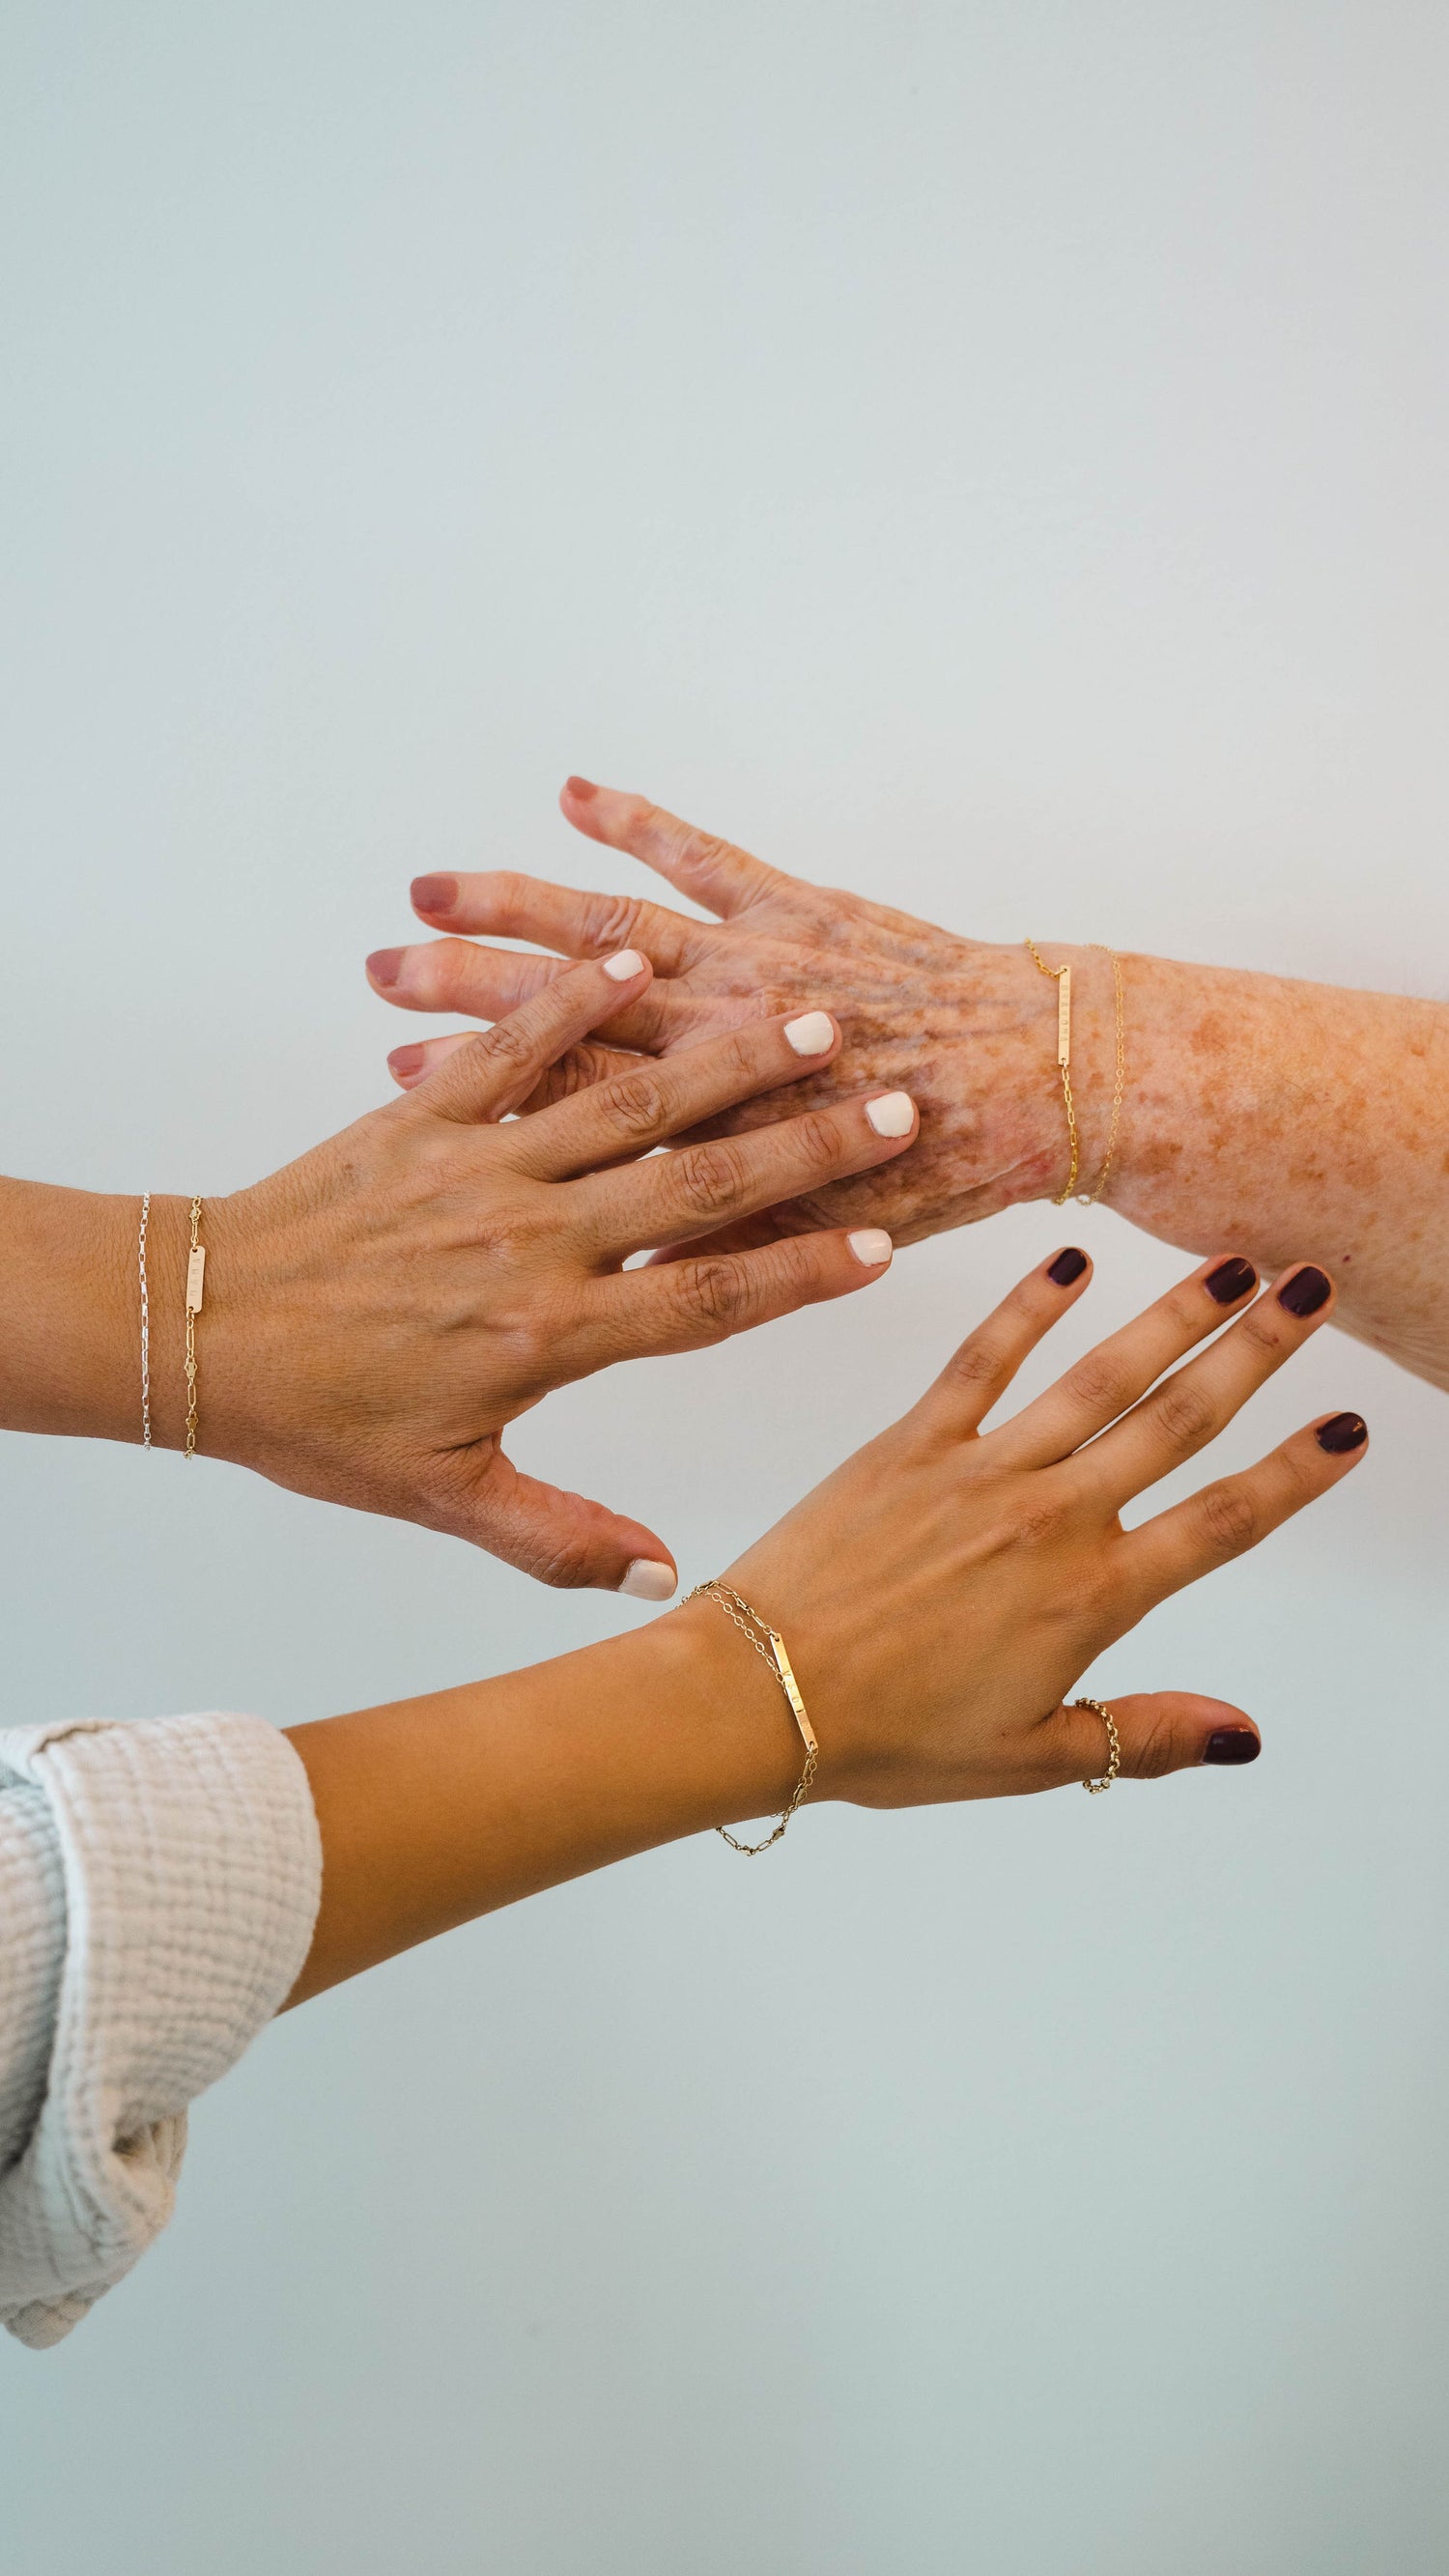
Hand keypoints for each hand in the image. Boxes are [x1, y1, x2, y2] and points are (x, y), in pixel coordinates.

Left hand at [199, 952, 917, 1588]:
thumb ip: (560, 1538)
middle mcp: (530, 1242)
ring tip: (811, 1020)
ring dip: (725, 1059)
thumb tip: (666, 1577)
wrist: (192, 1330)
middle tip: (899, 1104)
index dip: (800, 1275)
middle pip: (697, 1185)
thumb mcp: (443, 1496)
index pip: (705, 1302)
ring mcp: (478, 1168)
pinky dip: (575, 1001)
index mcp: (548, 1337)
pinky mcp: (422, 1117)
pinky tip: (641, 959)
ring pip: (626, 1103)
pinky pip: (513, 1050)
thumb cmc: (317, 1420)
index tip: (881, 1248)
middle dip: (808, 1146)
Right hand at [369, 779, 1083, 1252]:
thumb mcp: (829, 1244)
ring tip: (428, 891)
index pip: (568, 1112)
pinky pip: (704, 858)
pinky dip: (639, 822)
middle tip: (378, 972)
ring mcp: (754, 969)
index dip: (482, 1094)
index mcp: (717, 1136)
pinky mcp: (796, 910)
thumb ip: (721, 1267)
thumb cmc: (951, 1175)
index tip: (400, 1075)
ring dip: (518, 909)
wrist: (1068, 1084)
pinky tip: (570, 790)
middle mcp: (719, 1052)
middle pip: (567, 1018)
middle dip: (464, 992)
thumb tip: (629, 1290)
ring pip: (615, 936)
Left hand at [703, 1245, 1365, 1801]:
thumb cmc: (887, 1736)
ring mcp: (982, 1470)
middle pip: (1179, 1422)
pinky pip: (983, 1358)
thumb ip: (1144, 1736)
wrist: (760, 1691)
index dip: (1294, 1474)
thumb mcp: (1029, 1757)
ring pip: (1101, 1378)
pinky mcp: (911, 1442)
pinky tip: (1073, 1258)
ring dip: (1172, 1316)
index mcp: (1090, 1599)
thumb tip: (1246, 1734)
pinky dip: (1028, 1306)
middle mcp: (1051, 1519)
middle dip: (1257, 1354)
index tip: (1352, 1427)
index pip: (1221, 1523)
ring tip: (1233, 1264)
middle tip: (1315, 1292)